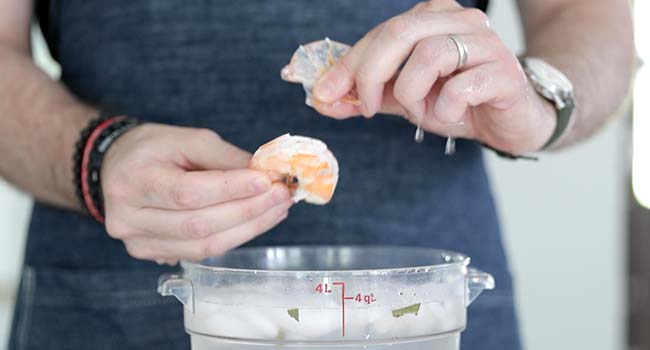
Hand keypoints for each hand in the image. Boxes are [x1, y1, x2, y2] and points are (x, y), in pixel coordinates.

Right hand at [101, 124, 292, 263]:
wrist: (114, 168)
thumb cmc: (153, 149)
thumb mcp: (186, 138)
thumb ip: (224, 157)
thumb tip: (265, 174)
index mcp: (133, 179)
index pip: (188, 192)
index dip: (232, 189)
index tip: (267, 181)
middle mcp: (128, 217)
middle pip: (198, 224)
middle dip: (249, 211)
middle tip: (282, 196)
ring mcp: (136, 242)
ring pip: (202, 246)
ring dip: (248, 229)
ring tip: (277, 210)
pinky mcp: (148, 254)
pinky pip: (199, 253)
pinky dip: (233, 238)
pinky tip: (255, 222)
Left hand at [312, 0, 555, 153]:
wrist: (510, 122)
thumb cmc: (458, 102)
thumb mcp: (404, 98)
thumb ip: (366, 95)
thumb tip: (321, 99)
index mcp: (433, 18)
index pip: (381, 32)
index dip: (348, 64)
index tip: (324, 93)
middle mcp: (460, 21)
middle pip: (401, 32)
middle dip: (370, 74)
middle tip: (367, 108)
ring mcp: (486, 44)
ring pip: (430, 54)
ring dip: (412, 93)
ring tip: (420, 111)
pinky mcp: (504, 73)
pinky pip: (461, 87)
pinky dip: (444, 109)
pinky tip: (451, 114)